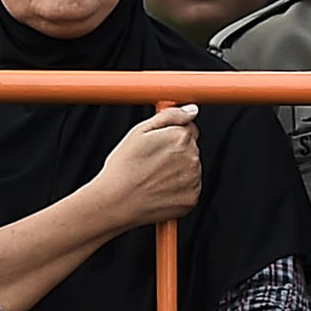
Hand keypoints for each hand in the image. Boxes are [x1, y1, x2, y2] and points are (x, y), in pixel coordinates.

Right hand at [96, 103, 205, 230]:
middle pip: (191, 148)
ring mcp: (193, 180)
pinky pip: (190, 188)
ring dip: (178, 170)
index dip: (172, 135)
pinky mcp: (191, 199)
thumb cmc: (123, 167)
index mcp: (180, 137)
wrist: (116, 201)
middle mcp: (192, 157)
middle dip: (175, 152)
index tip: (159, 144)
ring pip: (191, 169)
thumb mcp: (139, 131)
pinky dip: (179, 189)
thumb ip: (169, 116)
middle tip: (152, 162)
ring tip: (153, 177)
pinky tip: (160, 189)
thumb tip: (191, 110)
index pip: (189, 128)